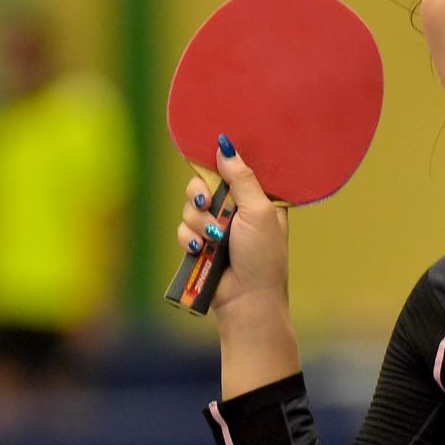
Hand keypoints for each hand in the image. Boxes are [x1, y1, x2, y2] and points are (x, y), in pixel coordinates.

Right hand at [175, 136, 296, 375]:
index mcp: (258, 198)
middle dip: (202, 196)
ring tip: (214, 240)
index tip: (208, 165)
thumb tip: (225, 145)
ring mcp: (217, 226)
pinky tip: (199, 251)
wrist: (246, 300)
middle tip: (208, 205)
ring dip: (198, 223)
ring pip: (190, 206)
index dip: (218, 165)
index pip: (233, 168)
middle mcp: (237, 209)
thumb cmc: (263, 256)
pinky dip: (188, 239)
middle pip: (204, 183)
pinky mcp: (200, 243)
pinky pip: (182, 228)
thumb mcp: (259, 212)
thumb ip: (242, 178)